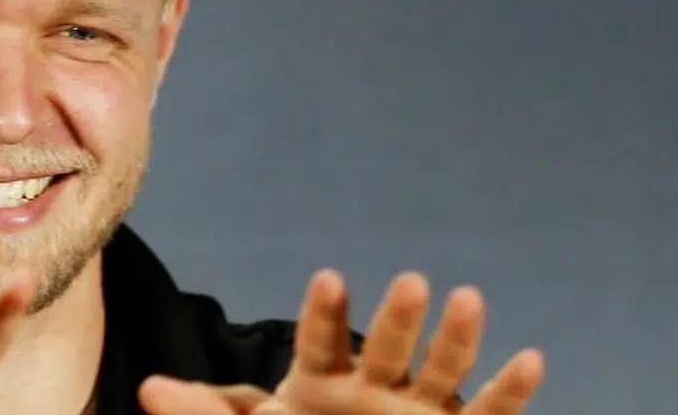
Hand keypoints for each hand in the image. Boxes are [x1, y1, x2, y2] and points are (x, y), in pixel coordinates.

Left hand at [138, 270, 545, 414]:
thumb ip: (206, 414)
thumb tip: (145, 390)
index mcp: (319, 380)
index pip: (317, 342)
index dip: (323, 312)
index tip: (328, 277)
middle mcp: (373, 385)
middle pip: (383, 347)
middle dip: (395, 317)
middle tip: (408, 280)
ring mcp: (417, 408)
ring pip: (439, 368)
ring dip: (457, 337)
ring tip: (469, 296)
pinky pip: (488, 412)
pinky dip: (510, 389)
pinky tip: (532, 359)